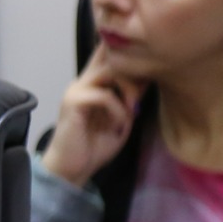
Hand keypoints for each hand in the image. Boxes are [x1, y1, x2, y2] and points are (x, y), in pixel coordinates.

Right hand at [43, 46, 146, 186]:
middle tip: (144, 92)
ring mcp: (76, 89)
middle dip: (134, 70)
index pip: (108, 53)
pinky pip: (104, 95)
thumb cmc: (95, 145)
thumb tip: (149, 76)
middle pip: (111, 53)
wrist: (72, 168)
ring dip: (129, 88)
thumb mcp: (122, 117)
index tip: (150, 71)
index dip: (129, 53)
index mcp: (93, 83)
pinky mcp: (73, 102)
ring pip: (110, 70)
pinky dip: (118, 110)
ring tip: (133, 108)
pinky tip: (119, 124)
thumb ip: (131, 96)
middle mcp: (83, 80)